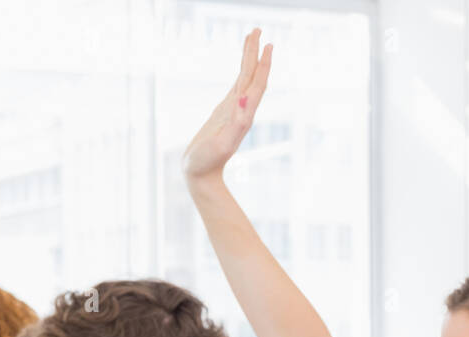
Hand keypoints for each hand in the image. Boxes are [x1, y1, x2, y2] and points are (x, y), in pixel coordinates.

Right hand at [182, 28, 272, 182]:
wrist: (201, 175)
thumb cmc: (207, 162)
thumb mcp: (221, 144)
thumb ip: (235, 124)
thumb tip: (244, 101)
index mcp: (243, 115)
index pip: (256, 84)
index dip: (263, 64)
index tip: (267, 43)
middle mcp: (242, 110)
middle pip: (252, 76)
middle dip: (255, 53)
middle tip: (257, 30)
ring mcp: (234, 110)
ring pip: (244, 79)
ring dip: (249, 59)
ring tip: (251, 39)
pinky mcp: (225, 113)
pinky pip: (236, 87)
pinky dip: (240, 73)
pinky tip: (241, 68)